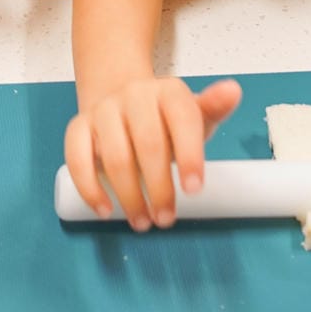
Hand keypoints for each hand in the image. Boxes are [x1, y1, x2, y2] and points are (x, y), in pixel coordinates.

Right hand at [65, 78, 242, 229]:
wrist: (121, 97)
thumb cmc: (165, 117)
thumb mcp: (194, 113)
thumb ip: (214, 108)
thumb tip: (233, 91)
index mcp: (169, 92)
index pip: (183, 120)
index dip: (190, 155)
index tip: (194, 189)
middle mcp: (135, 95)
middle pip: (148, 143)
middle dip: (159, 186)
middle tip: (167, 218)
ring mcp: (104, 110)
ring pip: (114, 155)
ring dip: (128, 195)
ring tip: (143, 221)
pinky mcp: (78, 126)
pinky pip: (77, 158)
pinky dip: (90, 187)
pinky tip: (105, 210)